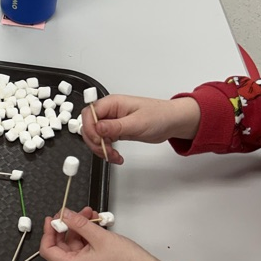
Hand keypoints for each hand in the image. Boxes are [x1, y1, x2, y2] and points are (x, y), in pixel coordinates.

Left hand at [39, 207, 185, 260]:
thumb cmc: (125, 260)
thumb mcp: (99, 237)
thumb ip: (79, 224)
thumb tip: (64, 214)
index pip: (48, 250)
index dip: (48, 232)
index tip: (53, 218)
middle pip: (61, 245)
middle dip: (69, 226)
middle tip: (77, 211)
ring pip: (74, 244)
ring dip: (80, 228)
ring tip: (91, 214)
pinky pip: (84, 247)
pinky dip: (88, 235)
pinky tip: (96, 222)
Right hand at [81, 95, 200, 163]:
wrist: (171, 122)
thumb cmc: (160, 116)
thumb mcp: (137, 122)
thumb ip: (115, 126)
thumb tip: (98, 127)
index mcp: (113, 103)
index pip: (89, 113)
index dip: (90, 128)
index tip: (98, 140)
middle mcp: (110, 112)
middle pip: (89, 126)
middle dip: (94, 142)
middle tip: (106, 150)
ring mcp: (112, 122)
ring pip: (95, 137)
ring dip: (101, 149)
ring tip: (114, 156)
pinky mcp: (115, 131)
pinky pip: (103, 142)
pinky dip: (107, 151)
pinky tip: (116, 156)